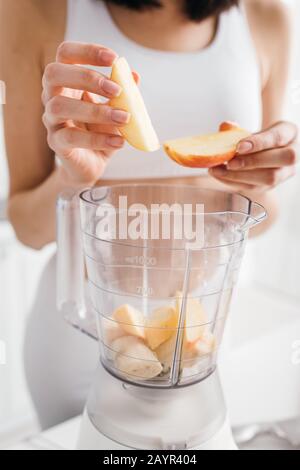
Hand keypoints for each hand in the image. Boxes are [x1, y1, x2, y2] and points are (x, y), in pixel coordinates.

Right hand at [42, 42, 137, 186]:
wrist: (92, 163)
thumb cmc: (102, 130)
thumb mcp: (116, 109)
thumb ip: (123, 93)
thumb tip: (133, 75)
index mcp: (67, 81)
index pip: (66, 54)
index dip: (87, 51)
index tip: (113, 58)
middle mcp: (53, 96)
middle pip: (54, 73)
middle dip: (86, 76)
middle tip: (116, 90)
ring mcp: (51, 120)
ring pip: (59, 106)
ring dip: (95, 110)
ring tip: (123, 118)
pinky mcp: (56, 143)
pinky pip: (70, 138)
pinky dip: (98, 139)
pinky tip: (119, 141)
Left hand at [209, 121, 297, 191]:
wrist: (264, 153)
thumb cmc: (259, 139)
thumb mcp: (252, 129)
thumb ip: (238, 129)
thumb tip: (226, 126)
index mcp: (289, 133)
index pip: (278, 137)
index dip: (259, 143)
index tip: (239, 146)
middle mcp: (293, 154)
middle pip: (281, 160)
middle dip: (253, 162)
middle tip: (230, 162)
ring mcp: (283, 173)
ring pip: (269, 178)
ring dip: (240, 175)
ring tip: (218, 170)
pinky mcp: (269, 187)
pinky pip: (255, 187)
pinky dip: (233, 182)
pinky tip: (219, 175)